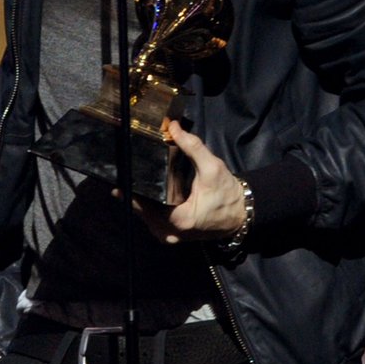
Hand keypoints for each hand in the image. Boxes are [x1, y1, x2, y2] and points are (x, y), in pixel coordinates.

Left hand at [131, 120, 245, 244]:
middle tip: (123, 177)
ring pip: (146, 219)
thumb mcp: (212, 167)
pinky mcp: (175, 235)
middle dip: (134, 195)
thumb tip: (173, 126)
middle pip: (142, 213)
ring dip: (140, 203)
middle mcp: (172, 233)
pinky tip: (145, 194)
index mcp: (180, 220)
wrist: (242, 213)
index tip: (122, 179)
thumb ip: (192, 146)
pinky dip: (150, 209)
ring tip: (131, 183)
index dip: (133, 192)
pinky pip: (154, 222)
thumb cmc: (227, 192)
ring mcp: (172, 237)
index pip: (145, 207)